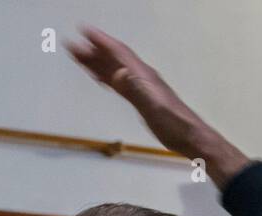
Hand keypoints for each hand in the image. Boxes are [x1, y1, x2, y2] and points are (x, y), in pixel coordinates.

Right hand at [68, 26, 248, 186]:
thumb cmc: (174, 123)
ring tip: (78, 56)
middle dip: (93, 51)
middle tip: (72, 44)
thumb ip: (135, 89)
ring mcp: (141, 88)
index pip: (119, 53)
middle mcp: (141, 78)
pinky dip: (106, 78)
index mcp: (142, 76)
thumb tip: (118, 74)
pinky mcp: (141, 100)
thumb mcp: (153, 106)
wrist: (189, 137)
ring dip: (96, 62)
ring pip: (114, 70)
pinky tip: (99, 77)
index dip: (102, 41)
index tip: (84, 31)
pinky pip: (119, 83)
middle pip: (113, 59)